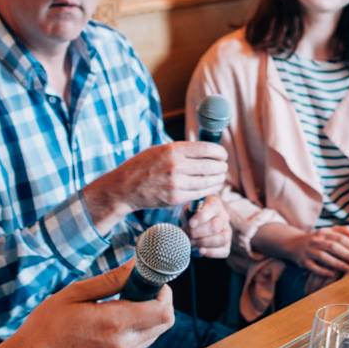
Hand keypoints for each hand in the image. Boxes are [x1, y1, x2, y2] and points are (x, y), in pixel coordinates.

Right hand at [0, 262, 173, 347]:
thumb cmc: (45, 327)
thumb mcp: (75, 293)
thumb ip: (111, 280)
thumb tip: (136, 265)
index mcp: (114, 324)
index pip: (162, 310)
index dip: (164, 291)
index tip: (152, 279)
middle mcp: (122, 346)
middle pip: (164, 324)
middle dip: (159, 302)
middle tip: (140, 288)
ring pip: (152, 336)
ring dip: (148, 317)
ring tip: (123, 303)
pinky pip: (138, 347)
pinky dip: (136, 331)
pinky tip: (113, 321)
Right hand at [90, 142, 228, 214]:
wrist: (125, 187)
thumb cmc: (143, 166)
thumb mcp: (160, 149)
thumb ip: (181, 149)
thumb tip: (205, 149)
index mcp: (173, 150)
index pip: (208, 149)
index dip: (220, 153)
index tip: (222, 155)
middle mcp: (176, 166)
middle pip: (212, 166)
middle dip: (221, 167)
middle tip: (223, 167)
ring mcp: (176, 183)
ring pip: (208, 181)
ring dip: (218, 179)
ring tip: (220, 177)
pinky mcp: (175, 198)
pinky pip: (200, 193)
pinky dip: (209, 190)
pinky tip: (211, 187)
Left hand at [184, 195, 232, 258]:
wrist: (197, 224)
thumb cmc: (192, 215)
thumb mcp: (188, 209)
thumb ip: (188, 212)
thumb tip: (188, 217)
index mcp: (214, 204)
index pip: (212, 208)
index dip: (201, 217)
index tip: (191, 224)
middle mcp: (224, 216)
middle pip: (215, 226)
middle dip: (199, 232)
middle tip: (188, 235)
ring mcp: (227, 231)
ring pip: (222, 239)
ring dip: (204, 243)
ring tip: (192, 243)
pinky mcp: (227, 244)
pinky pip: (224, 251)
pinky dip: (212, 252)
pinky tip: (200, 251)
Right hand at [286, 226, 348, 278]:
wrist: (292, 243)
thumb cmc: (316, 239)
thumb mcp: (327, 232)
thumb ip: (341, 230)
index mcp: (323, 232)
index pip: (339, 237)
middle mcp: (316, 240)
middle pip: (333, 246)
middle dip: (347, 254)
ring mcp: (308, 250)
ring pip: (323, 257)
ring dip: (337, 263)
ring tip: (348, 268)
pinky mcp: (302, 261)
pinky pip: (313, 267)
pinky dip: (322, 271)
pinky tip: (332, 274)